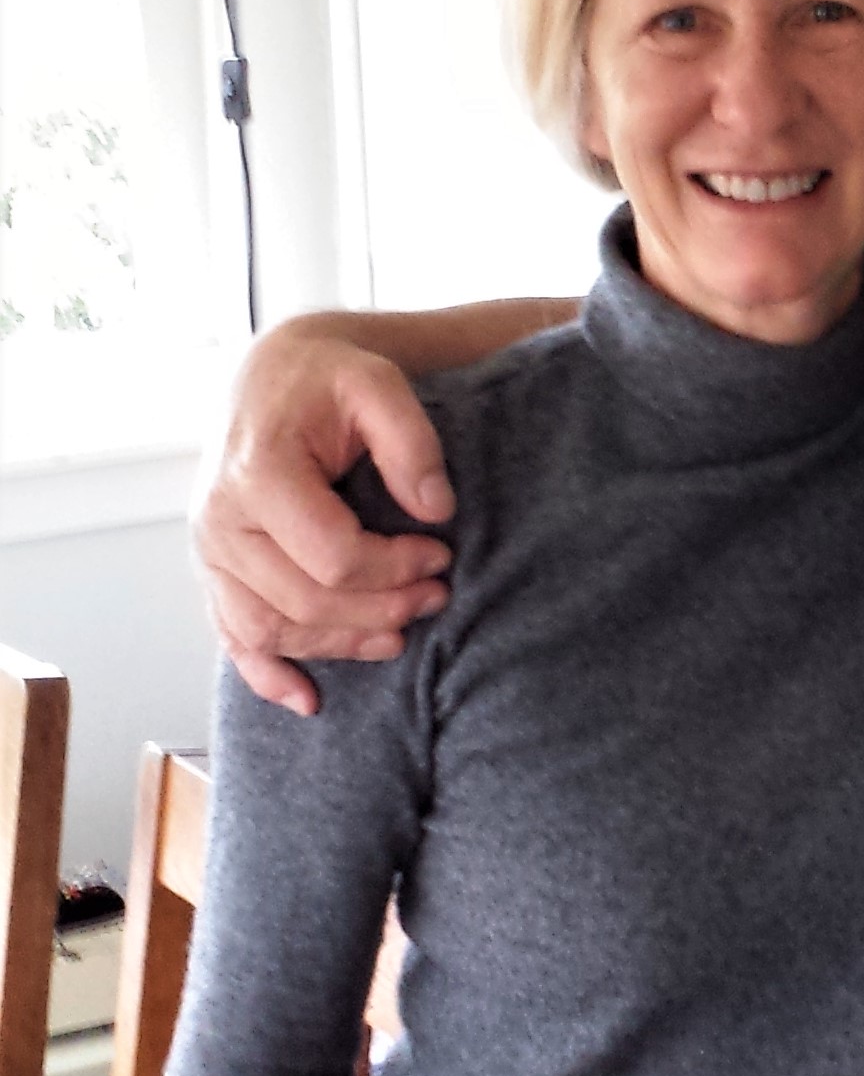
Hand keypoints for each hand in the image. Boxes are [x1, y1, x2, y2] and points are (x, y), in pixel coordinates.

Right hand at [196, 328, 453, 716]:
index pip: (333, 557)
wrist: (272, 376)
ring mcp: (210, 551)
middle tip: (436, 595)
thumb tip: (436, 509)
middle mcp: (220, 519)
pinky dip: (267, 675)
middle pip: (305, 602)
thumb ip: (411, 441)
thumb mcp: (377, 383)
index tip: (441, 554)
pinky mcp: (214, 570)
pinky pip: (232, 637)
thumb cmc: (326, 379)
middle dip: (381, 610)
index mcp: (257, 472)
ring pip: (272, 630)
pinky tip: (308, 699)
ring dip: (339, 646)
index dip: (395, 569)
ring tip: (398, 636)